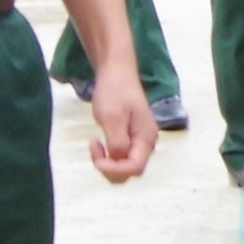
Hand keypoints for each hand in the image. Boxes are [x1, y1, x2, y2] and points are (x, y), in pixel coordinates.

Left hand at [87, 67, 157, 184]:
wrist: (116, 72)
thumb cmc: (114, 92)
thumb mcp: (112, 118)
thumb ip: (117, 143)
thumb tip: (118, 161)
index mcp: (146, 137)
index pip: (135, 168)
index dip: (114, 169)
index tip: (97, 156)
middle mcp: (147, 142)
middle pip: (132, 171)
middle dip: (111, 168)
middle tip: (96, 150)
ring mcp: (140, 140)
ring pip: (127, 166)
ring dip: (109, 163)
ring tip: (96, 147)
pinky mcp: (132, 137)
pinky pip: (123, 157)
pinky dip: (110, 156)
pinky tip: (99, 144)